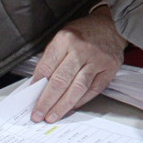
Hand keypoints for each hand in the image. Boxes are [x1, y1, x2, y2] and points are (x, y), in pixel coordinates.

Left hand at [31, 5, 126, 122]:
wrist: (111, 25)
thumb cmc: (84, 33)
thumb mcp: (62, 37)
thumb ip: (52, 59)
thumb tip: (39, 85)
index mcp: (65, 39)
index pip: (47, 67)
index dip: (37, 86)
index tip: (31, 99)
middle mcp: (81, 49)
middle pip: (61, 81)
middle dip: (47, 101)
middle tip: (38, 115)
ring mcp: (97, 59)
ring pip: (77, 88)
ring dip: (63, 105)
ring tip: (52, 116)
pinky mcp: (110, 68)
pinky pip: (93, 89)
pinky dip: (81, 100)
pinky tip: (72, 107)